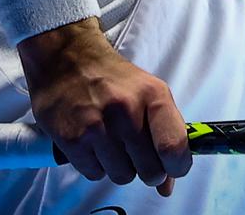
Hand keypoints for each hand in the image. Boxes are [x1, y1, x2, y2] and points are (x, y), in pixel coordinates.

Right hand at [21, 18, 191, 196]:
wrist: (66, 60)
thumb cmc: (113, 79)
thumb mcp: (148, 94)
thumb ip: (165, 134)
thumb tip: (168, 185)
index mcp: (153, 95)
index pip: (174, 146)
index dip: (177, 167)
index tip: (172, 169)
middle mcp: (127, 110)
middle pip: (150, 170)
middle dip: (148, 170)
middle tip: (138, 156)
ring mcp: (97, 126)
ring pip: (122, 176)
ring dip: (120, 167)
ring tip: (112, 144)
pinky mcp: (72, 139)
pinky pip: (95, 174)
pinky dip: (96, 165)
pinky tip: (92, 144)